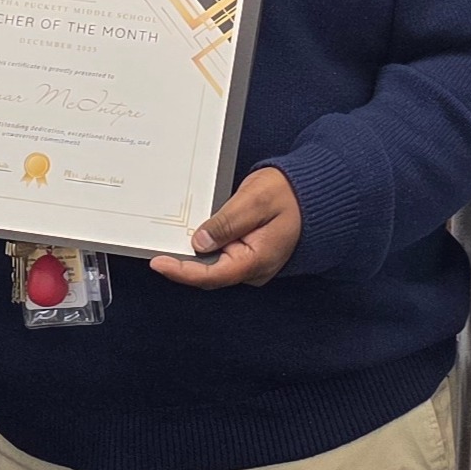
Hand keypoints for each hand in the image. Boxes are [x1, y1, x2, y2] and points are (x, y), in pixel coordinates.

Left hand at [149, 167, 302, 289]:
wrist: (312, 194)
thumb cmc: (289, 195)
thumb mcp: (255, 201)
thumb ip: (227, 222)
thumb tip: (199, 242)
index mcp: (257, 260)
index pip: (212, 275)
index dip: (182, 272)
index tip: (159, 263)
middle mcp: (253, 269)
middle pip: (209, 274)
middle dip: (182, 263)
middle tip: (157, 246)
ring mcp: (251, 264)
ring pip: (214, 266)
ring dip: (192, 254)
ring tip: (171, 238)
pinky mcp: (247, 255)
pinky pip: (221, 256)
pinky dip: (204, 247)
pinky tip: (192, 235)